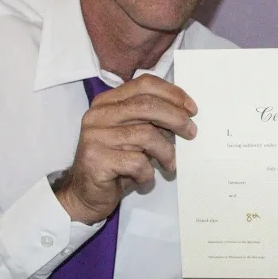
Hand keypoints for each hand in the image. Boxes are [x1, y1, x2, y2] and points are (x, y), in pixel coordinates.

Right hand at [55, 74, 197, 223]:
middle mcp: (98, 114)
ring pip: (146, 135)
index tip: (191, 109)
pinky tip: (144, 178)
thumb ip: (151, 121)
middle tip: (191, 133)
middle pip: (147, 105)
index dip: (172, 94)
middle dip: (176, 118)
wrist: (85, 194)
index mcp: (108, 102)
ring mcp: (94, 136)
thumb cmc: (116, 163)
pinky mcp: (96, 159)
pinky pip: (136, 162)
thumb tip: (184, 115)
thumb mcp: (134, 136)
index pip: (144, 84)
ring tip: (169, 164)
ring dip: (166, 152)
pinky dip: (148, 172)